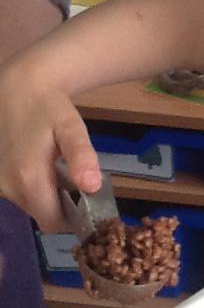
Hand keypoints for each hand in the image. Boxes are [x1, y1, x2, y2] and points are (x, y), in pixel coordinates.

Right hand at [0, 63, 100, 231]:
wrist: (17, 85)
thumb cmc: (49, 106)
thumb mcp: (71, 128)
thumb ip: (81, 156)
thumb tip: (91, 187)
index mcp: (28, 179)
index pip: (52, 223)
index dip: (71, 219)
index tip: (86, 203)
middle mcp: (7, 186)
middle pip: (40, 213)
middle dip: (60, 204)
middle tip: (73, 179)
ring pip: (27, 202)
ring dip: (44, 193)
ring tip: (56, 166)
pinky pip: (15, 190)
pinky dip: (30, 184)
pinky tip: (38, 162)